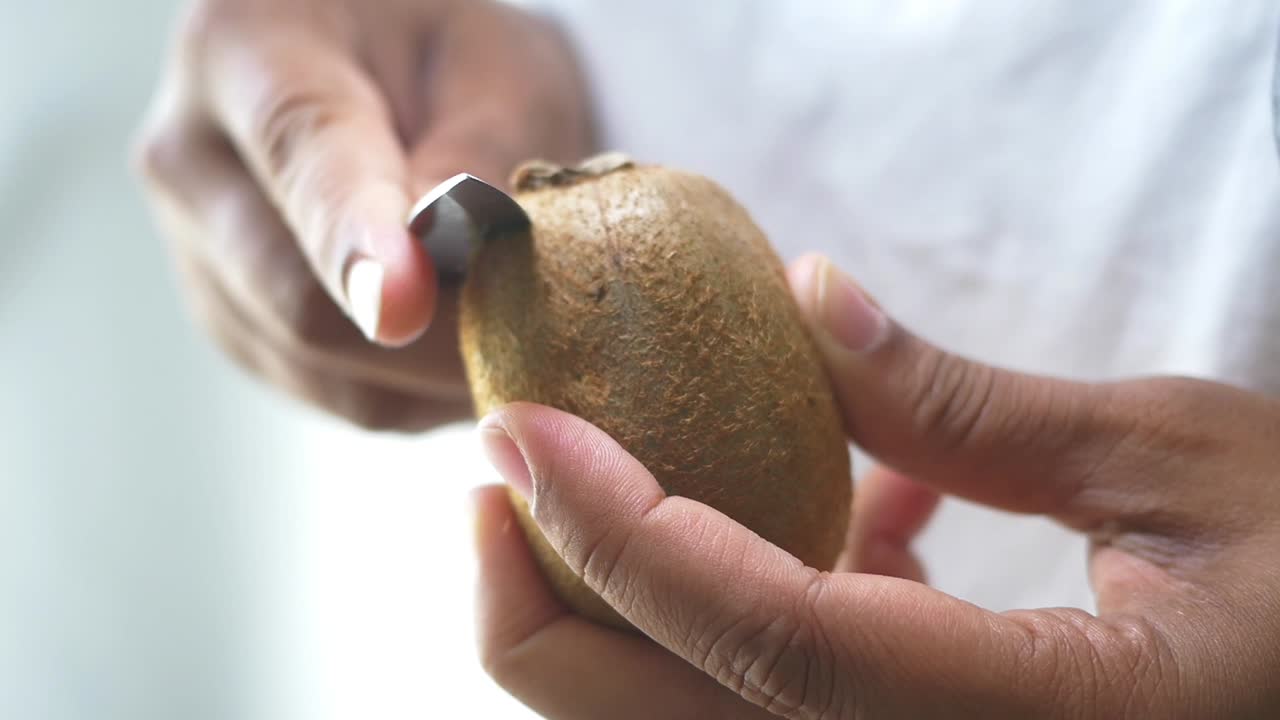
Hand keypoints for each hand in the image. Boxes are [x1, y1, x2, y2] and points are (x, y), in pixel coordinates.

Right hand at [134, 0, 592, 429]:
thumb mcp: (498, 68)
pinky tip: (473, 344)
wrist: (401, 77)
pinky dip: (426, 388)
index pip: (303, 162)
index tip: (402, 308)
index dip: (357, 244)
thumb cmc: (457, 57)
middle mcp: (195, 165)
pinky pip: (344, 394)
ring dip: (439, 374)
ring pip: (327, 369)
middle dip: (438, 338)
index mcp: (243, 50)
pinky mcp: (244, 329)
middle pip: (301, 301)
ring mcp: (204, 260)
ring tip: (523, 330)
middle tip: (551, 344)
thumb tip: (449, 266)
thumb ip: (477, 155)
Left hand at [470, 253, 1279, 718]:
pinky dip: (731, 605)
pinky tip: (801, 504)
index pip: (774, 640)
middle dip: (546, 612)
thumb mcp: (1173, 462)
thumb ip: (969, 404)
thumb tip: (806, 305)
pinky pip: (777, 694)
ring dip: (611, 611)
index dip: (624, 535)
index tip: (521, 436)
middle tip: (499, 468)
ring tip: (577, 478)